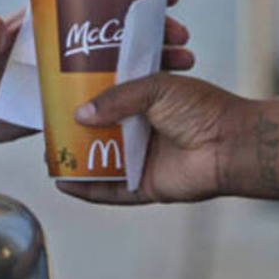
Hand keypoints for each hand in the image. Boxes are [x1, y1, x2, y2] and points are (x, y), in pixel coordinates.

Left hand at [0, 0, 193, 162]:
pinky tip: (157, 109)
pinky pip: (97, 110)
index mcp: (41, 28)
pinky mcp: (58, 111)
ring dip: (150, 67)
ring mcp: (62, 83)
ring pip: (114, 73)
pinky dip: (126, 109)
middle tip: (180, 34)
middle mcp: (59, 52)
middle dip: (150, 32)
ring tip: (182, 63)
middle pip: (113, 39)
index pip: (89, 5)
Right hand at [57, 73, 247, 203]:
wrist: (231, 142)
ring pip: (100, 164)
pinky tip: (65, 184)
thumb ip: (116, 97)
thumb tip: (80, 113)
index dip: (83, 100)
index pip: (106, 100)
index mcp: (145, 102)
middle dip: (74, 134)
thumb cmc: (200, 108)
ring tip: (49, 158)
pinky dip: (87, 189)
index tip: (58, 97)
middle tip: (47, 129)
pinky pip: (111, 191)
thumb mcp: (155, 87)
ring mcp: (143, 161)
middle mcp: (141, 132)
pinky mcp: (146, 186)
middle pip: (99, 135)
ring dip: (75, 163)